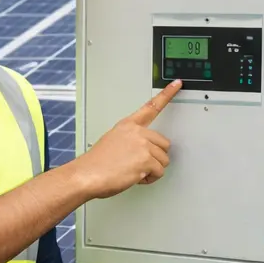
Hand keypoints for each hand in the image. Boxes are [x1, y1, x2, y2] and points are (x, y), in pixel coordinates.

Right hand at [71, 81, 181, 198]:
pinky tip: (135, 177)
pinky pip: (159, 172)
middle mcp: (137, 132)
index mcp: (128, 124)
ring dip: (152, 169)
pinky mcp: (146, 160)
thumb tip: (139, 150)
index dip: (167, 94)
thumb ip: (129, 140)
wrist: (86, 175)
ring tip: (133, 171)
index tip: (176, 83)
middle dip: (155, 157)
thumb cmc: (96, 163)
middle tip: (138, 163)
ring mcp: (142, 145)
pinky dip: (149, 179)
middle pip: (164, 143)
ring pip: (163, 160)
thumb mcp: (112, 141)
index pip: (151, 106)